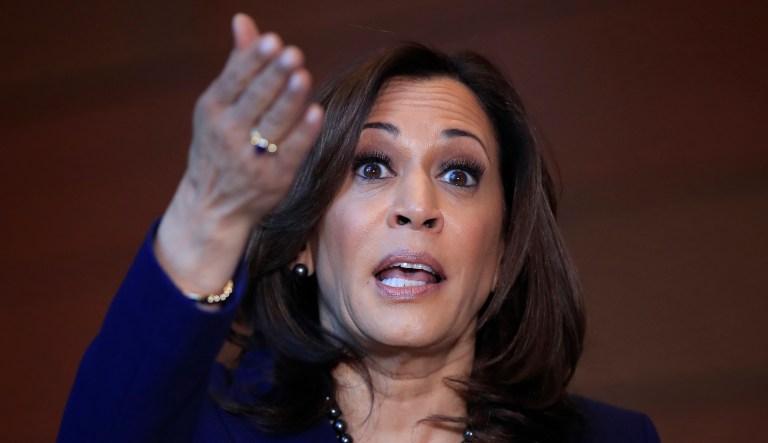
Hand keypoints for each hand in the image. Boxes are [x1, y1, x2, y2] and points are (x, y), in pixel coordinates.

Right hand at [156, 14, 322, 293]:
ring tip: (302, 75)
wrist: (212, 206)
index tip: (272, 42)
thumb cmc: (218, 145)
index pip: (234, 80)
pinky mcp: (274, 178)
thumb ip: (237, 65)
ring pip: (273, 123)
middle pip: (255, 99)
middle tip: (293, 54)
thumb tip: (244, 20)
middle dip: (274, 76)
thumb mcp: (218, 106)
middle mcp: (227, 133)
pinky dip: (304, 132)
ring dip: (289, 99)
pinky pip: (292, 151)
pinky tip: (316, 112)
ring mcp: (251, 158)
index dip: (254, 61)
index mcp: (212, 110)